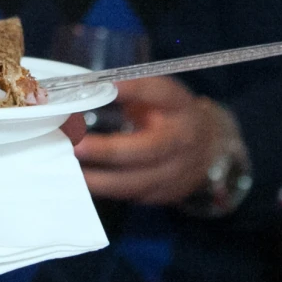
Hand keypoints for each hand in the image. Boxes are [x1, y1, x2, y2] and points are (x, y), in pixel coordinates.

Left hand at [67, 76, 230, 204]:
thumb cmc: (170, 115)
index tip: (110, 86)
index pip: (161, 93)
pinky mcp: (167, 194)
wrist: (208, 148)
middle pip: (148, 148)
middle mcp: (182, 138)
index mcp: (179, 106)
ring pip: (138, 181)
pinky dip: (108, 190)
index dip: (137, 89)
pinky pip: (134, 194)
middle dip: (109, 150)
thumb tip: (83, 90)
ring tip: (74, 172)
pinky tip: (85, 184)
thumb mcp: (158, 97)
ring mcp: (177, 170)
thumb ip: (130, 93)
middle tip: (77, 146)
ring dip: (102, 180)